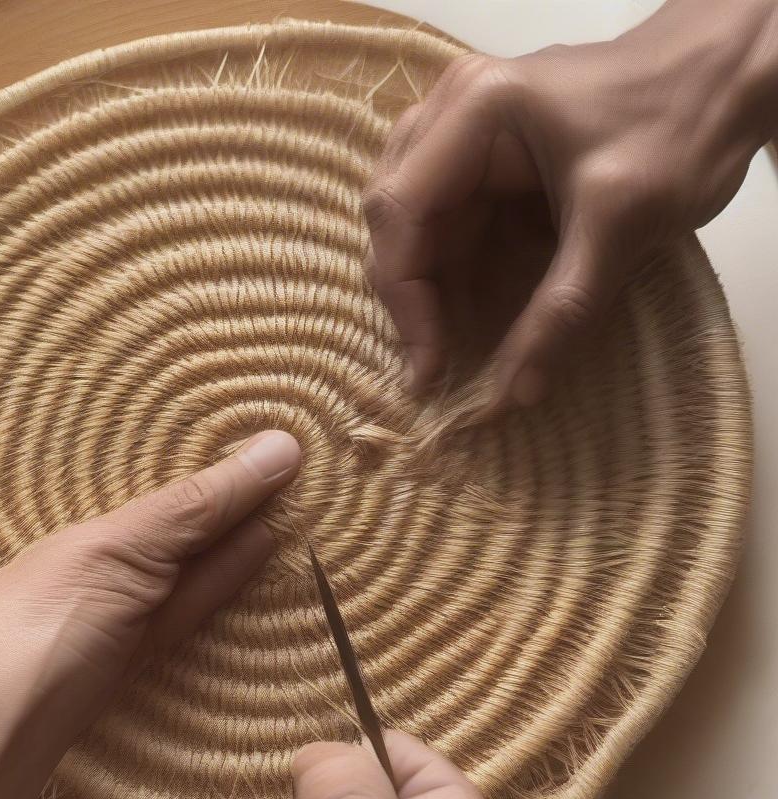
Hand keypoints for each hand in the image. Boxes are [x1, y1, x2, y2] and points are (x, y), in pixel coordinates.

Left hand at [0, 429, 301, 729]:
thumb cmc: (44, 623)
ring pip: (191, 572)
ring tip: (298, 509)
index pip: (170, 487)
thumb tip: (283, 443)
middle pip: (182, 528)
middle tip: (306, 473)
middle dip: (236, 503)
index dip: (221, 468)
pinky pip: (187, 616)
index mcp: (85, 528)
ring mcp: (118, 621)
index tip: (282, 446)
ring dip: (239, 545)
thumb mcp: (122, 549)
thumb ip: (200, 504)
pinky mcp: (134, 670)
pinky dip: (223, 588)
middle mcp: (103, 567)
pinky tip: (260, 559)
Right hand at [364, 0, 777, 407]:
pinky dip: (451, 274)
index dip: (406, 299)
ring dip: (426, 290)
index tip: (429, 367)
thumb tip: (512, 396)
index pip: (401, 212)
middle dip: (410, 297)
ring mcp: (463, 130)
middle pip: (394, 218)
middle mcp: (452, 111)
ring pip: (412, 224)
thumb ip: (560, 314)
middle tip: (433, 365)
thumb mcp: (621, 226)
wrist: (730, 76)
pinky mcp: (482, 155)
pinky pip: (445, 222)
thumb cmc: (681, 127)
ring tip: (446, 349)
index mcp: (476, 109)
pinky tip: (467, 315)